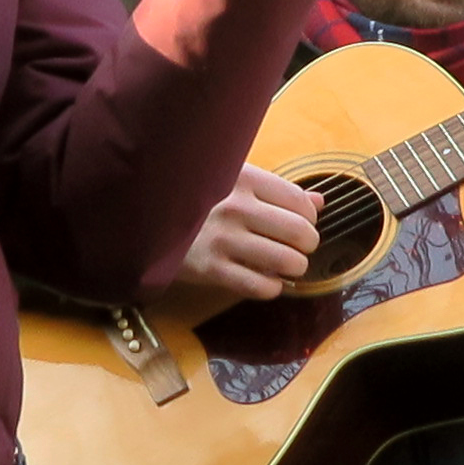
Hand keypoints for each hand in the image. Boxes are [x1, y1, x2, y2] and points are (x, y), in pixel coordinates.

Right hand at [153, 162, 325, 304]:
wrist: (144, 218)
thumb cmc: (196, 197)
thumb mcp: (232, 180)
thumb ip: (275, 190)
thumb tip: (319, 202)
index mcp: (242, 178)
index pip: (300, 201)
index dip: (309, 217)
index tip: (301, 222)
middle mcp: (234, 207)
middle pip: (300, 232)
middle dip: (308, 244)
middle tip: (300, 247)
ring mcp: (222, 239)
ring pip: (286, 262)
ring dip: (295, 267)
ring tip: (288, 265)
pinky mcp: (210, 269)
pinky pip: (260, 286)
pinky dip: (273, 287)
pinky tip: (267, 280)